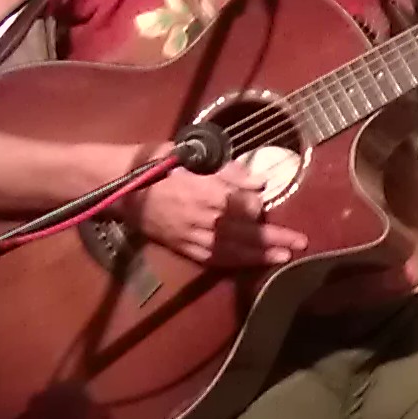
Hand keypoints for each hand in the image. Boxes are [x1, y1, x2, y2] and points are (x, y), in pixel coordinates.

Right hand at [124, 162, 309, 267]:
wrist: (115, 187)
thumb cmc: (154, 164)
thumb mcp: (189, 155)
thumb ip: (227, 171)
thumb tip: (259, 183)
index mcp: (205, 192)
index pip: (244, 206)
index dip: (257, 206)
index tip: (264, 204)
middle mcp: (202, 219)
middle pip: (245, 233)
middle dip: (275, 239)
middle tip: (302, 243)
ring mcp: (191, 236)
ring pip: (233, 250)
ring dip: (261, 255)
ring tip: (286, 256)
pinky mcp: (182, 247)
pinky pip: (214, 259)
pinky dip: (236, 263)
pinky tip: (253, 263)